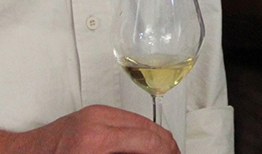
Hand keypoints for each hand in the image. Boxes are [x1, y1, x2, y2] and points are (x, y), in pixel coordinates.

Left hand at [8, 105, 178, 153]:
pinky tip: (142, 147)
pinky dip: (140, 133)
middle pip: (150, 129)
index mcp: (97, 139)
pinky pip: (127, 120)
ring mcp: (95, 113)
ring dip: (155, 139)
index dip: (169, 151)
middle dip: (166, 146)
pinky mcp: (93, 112)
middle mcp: (98, 120)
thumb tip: (149, 152)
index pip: (150, 141)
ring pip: (141, 122)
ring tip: (161, 153)